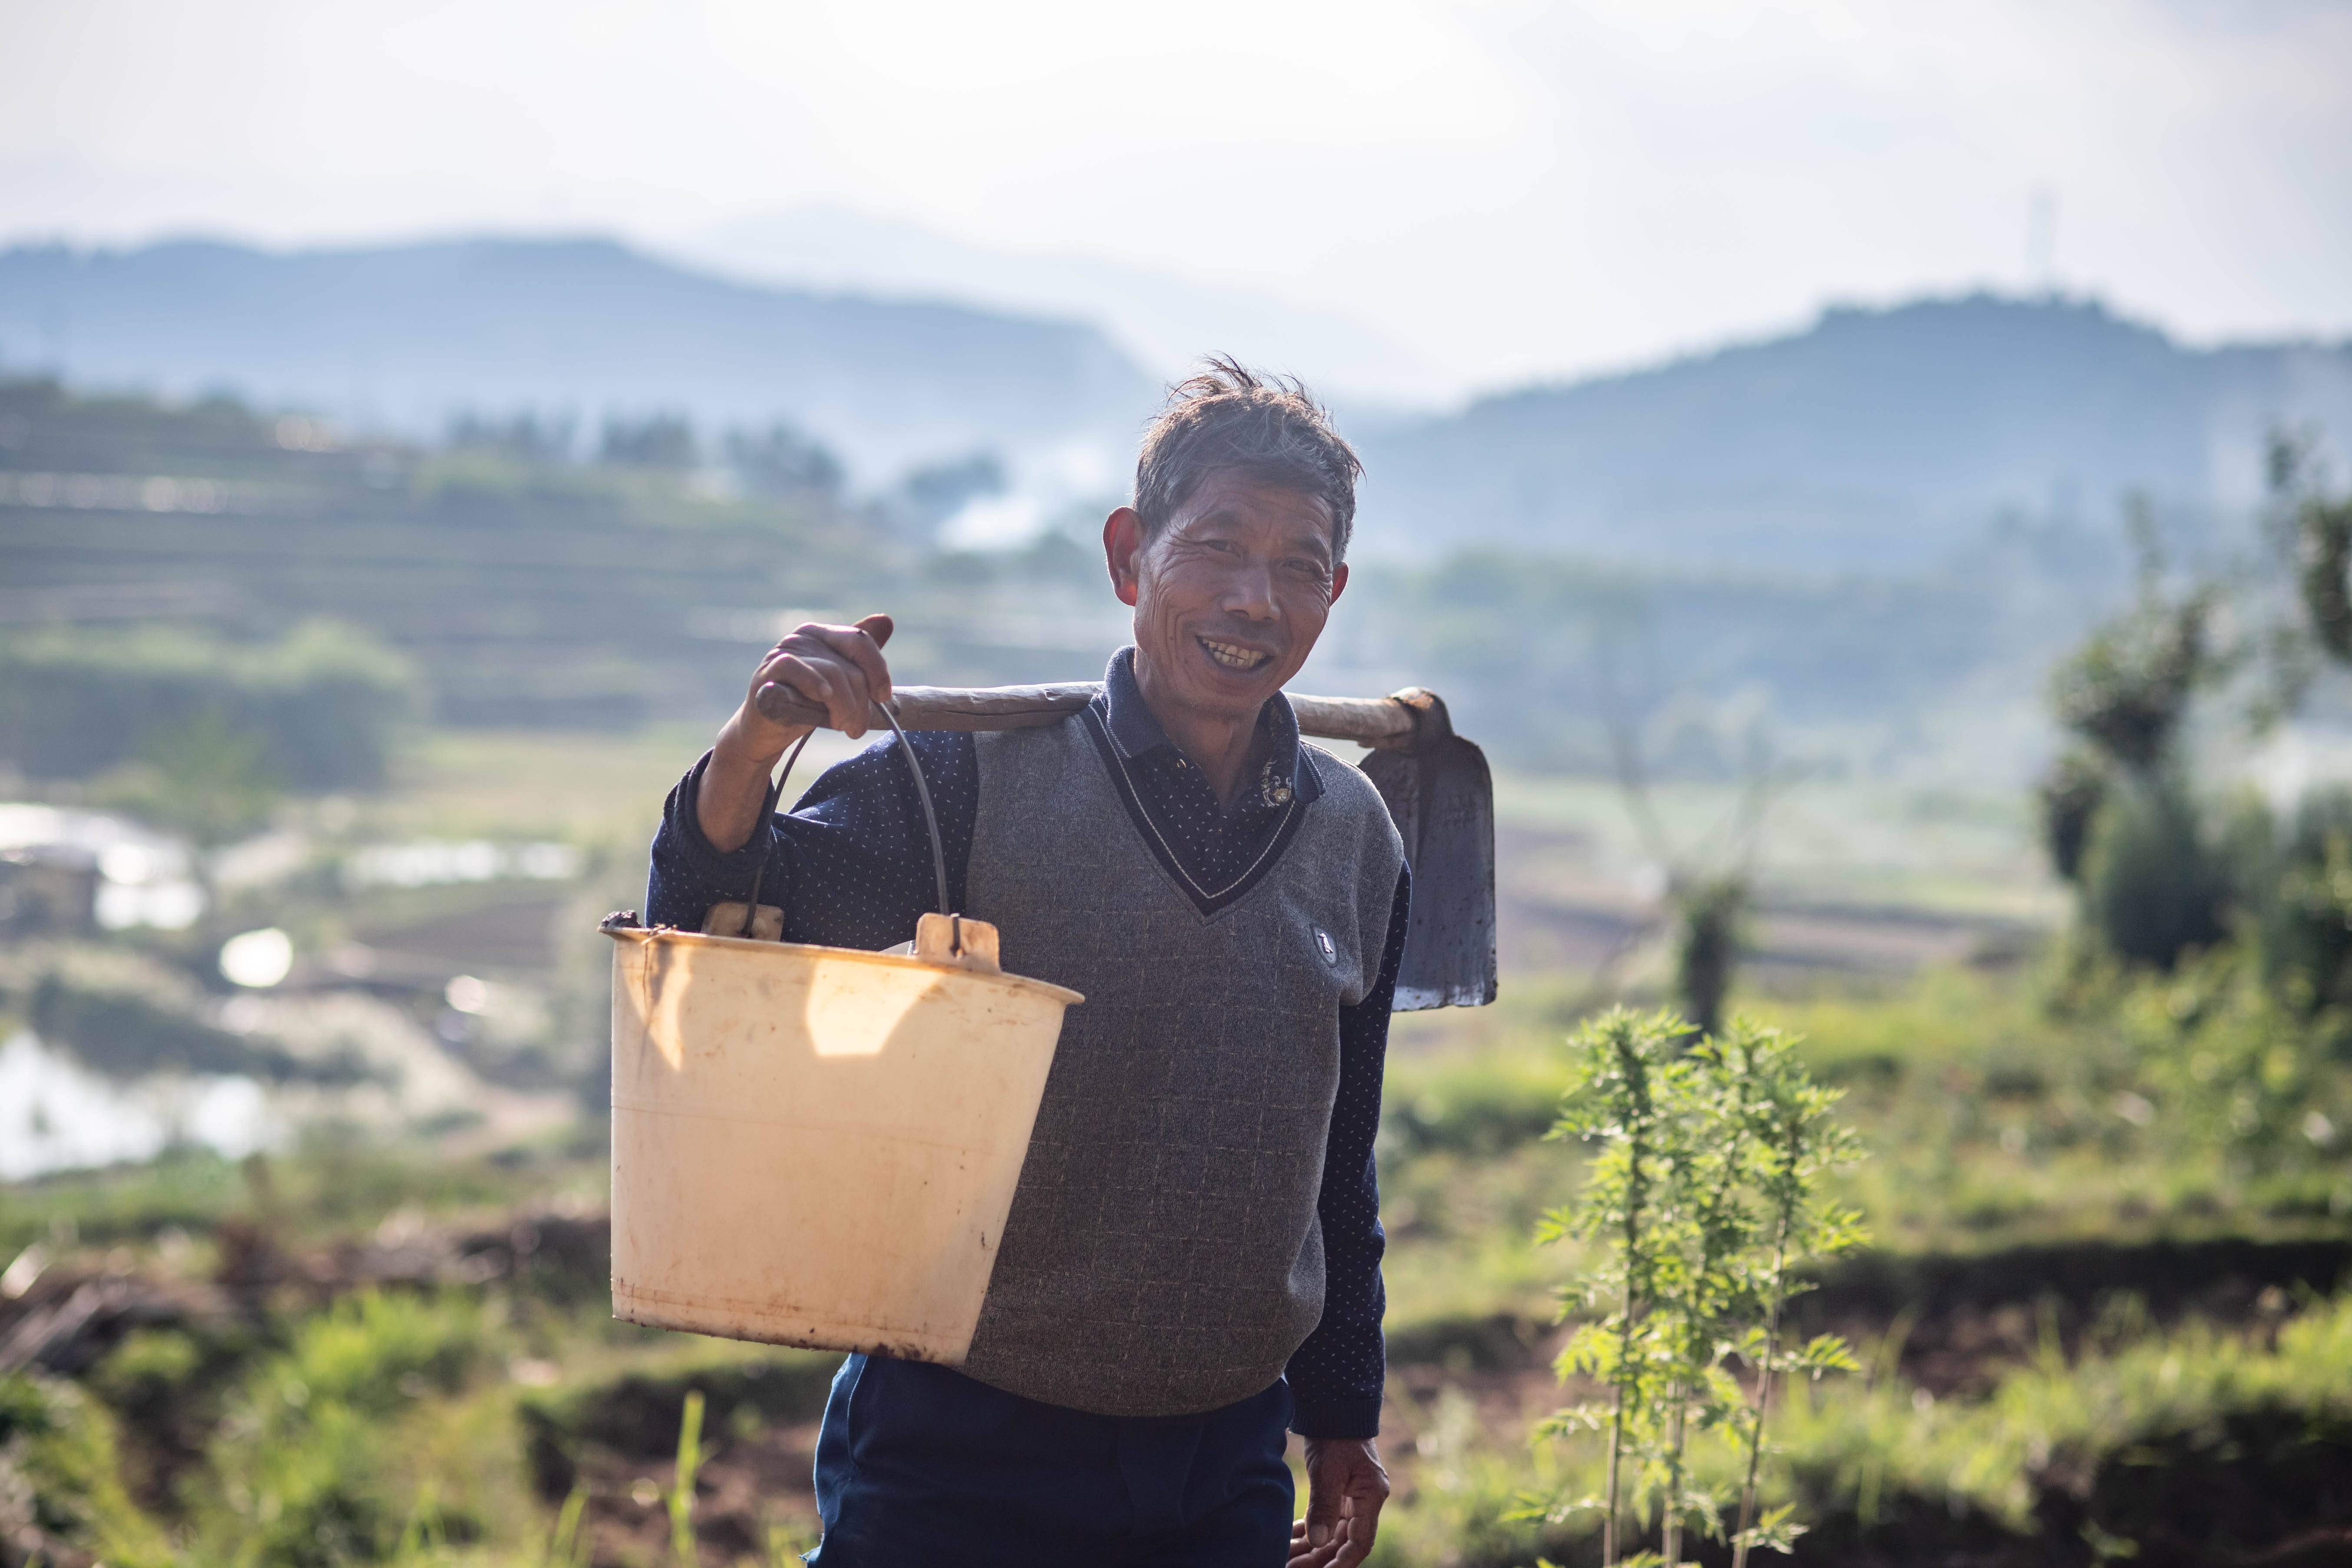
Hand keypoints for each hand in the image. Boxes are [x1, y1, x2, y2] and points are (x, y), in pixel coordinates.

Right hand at [698, 614, 893, 852]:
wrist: (765, 732)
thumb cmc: (804, 705)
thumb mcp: (839, 683)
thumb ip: (860, 656)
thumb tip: (886, 620)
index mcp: (821, 635)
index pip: (860, 640)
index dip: (878, 670)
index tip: (883, 697)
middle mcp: (802, 638)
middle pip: (850, 667)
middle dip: (861, 703)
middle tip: (857, 727)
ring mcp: (782, 653)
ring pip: (832, 674)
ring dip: (845, 708)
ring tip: (844, 727)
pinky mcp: (766, 673)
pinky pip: (795, 668)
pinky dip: (813, 684)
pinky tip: (823, 699)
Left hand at [1288, 1437, 1387, 1567]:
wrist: (1334, 1408)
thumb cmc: (1334, 1436)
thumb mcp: (1328, 1470)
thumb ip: (1324, 1506)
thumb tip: (1319, 1541)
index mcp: (1371, 1497)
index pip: (1359, 1542)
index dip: (1341, 1563)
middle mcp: (1364, 1502)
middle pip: (1343, 1542)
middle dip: (1320, 1559)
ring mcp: (1352, 1499)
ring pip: (1332, 1534)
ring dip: (1311, 1548)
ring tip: (1287, 1560)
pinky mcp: (1338, 1493)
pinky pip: (1325, 1520)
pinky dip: (1309, 1531)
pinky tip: (1290, 1541)